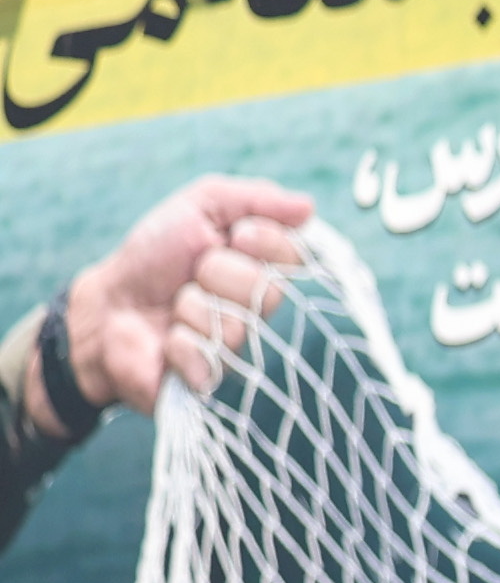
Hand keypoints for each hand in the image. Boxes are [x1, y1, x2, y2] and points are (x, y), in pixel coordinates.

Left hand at [55, 176, 315, 423]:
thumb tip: (307, 207)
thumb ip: (253, 200)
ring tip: (174, 310)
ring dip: (190, 307)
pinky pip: (208, 357)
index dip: (263, 240)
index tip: (234, 236)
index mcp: (265, 270)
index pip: (296, 255)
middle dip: (216, 273)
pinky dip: (178, 343)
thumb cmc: (154, 258)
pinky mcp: (218, 382)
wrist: (108, 306)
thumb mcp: (199, 208)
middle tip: (192, 276)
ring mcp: (244, 350)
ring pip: (235, 324)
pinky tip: (168, 342)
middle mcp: (262, 312)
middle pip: (267, 289)